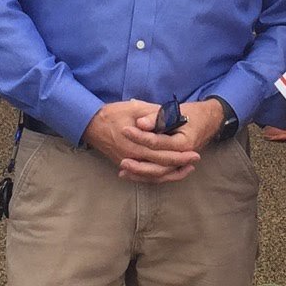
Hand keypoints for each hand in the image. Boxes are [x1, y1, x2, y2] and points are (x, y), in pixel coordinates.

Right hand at [84, 100, 199, 184]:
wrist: (90, 124)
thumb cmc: (113, 114)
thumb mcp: (134, 108)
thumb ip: (152, 115)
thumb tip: (169, 119)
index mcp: (135, 144)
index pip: (163, 154)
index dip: (180, 155)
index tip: (195, 152)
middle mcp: (132, 157)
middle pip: (160, 167)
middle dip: (179, 165)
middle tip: (195, 160)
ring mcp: (127, 163)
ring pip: (152, 175)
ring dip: (170, 174)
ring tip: (185, 169)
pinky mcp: (124, 164)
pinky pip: (143, 176)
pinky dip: (157, 177)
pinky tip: (167, 174)